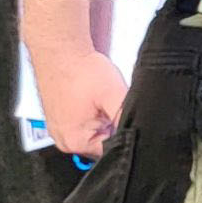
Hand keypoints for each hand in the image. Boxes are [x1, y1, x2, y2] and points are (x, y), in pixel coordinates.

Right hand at [31, 44, 126, 161]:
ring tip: (101, 100)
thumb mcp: (116, 96)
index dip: (126, 136)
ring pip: (96, 134)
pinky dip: (94, 114)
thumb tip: (142, 136)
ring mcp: (59, 130)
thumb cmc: (81, 70)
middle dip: (114, 128)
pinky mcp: (60, 120)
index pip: (113, 152)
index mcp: (76, 142)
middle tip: (112, 106)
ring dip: (104, 120)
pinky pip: (84, 124)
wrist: (60, 51)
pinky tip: (93, 99)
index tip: (127, 118)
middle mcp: (64, 141)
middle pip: (103, 145)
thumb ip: (128, 120)